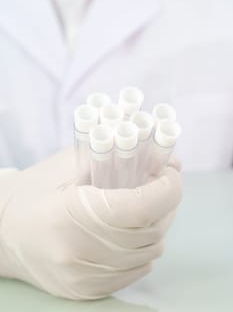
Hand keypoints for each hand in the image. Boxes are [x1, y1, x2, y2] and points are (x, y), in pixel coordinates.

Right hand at [0, 147, 181, 299]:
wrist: (2, 235)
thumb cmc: (33, 193)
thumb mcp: (67, 165)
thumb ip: (115, 158)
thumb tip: (164, 162)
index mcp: (72, 215)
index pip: (139, 208)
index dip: (166, 189)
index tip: (171, 173)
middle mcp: (80, 254)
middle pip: (149, 231)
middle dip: (166, 203)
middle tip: (160, 183)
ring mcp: (86, 279)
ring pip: (149, 252)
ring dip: (157, 224)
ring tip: (147, 205)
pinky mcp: (88, 291)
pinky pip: (137, 270)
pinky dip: (144, 247)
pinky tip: (133, 230)